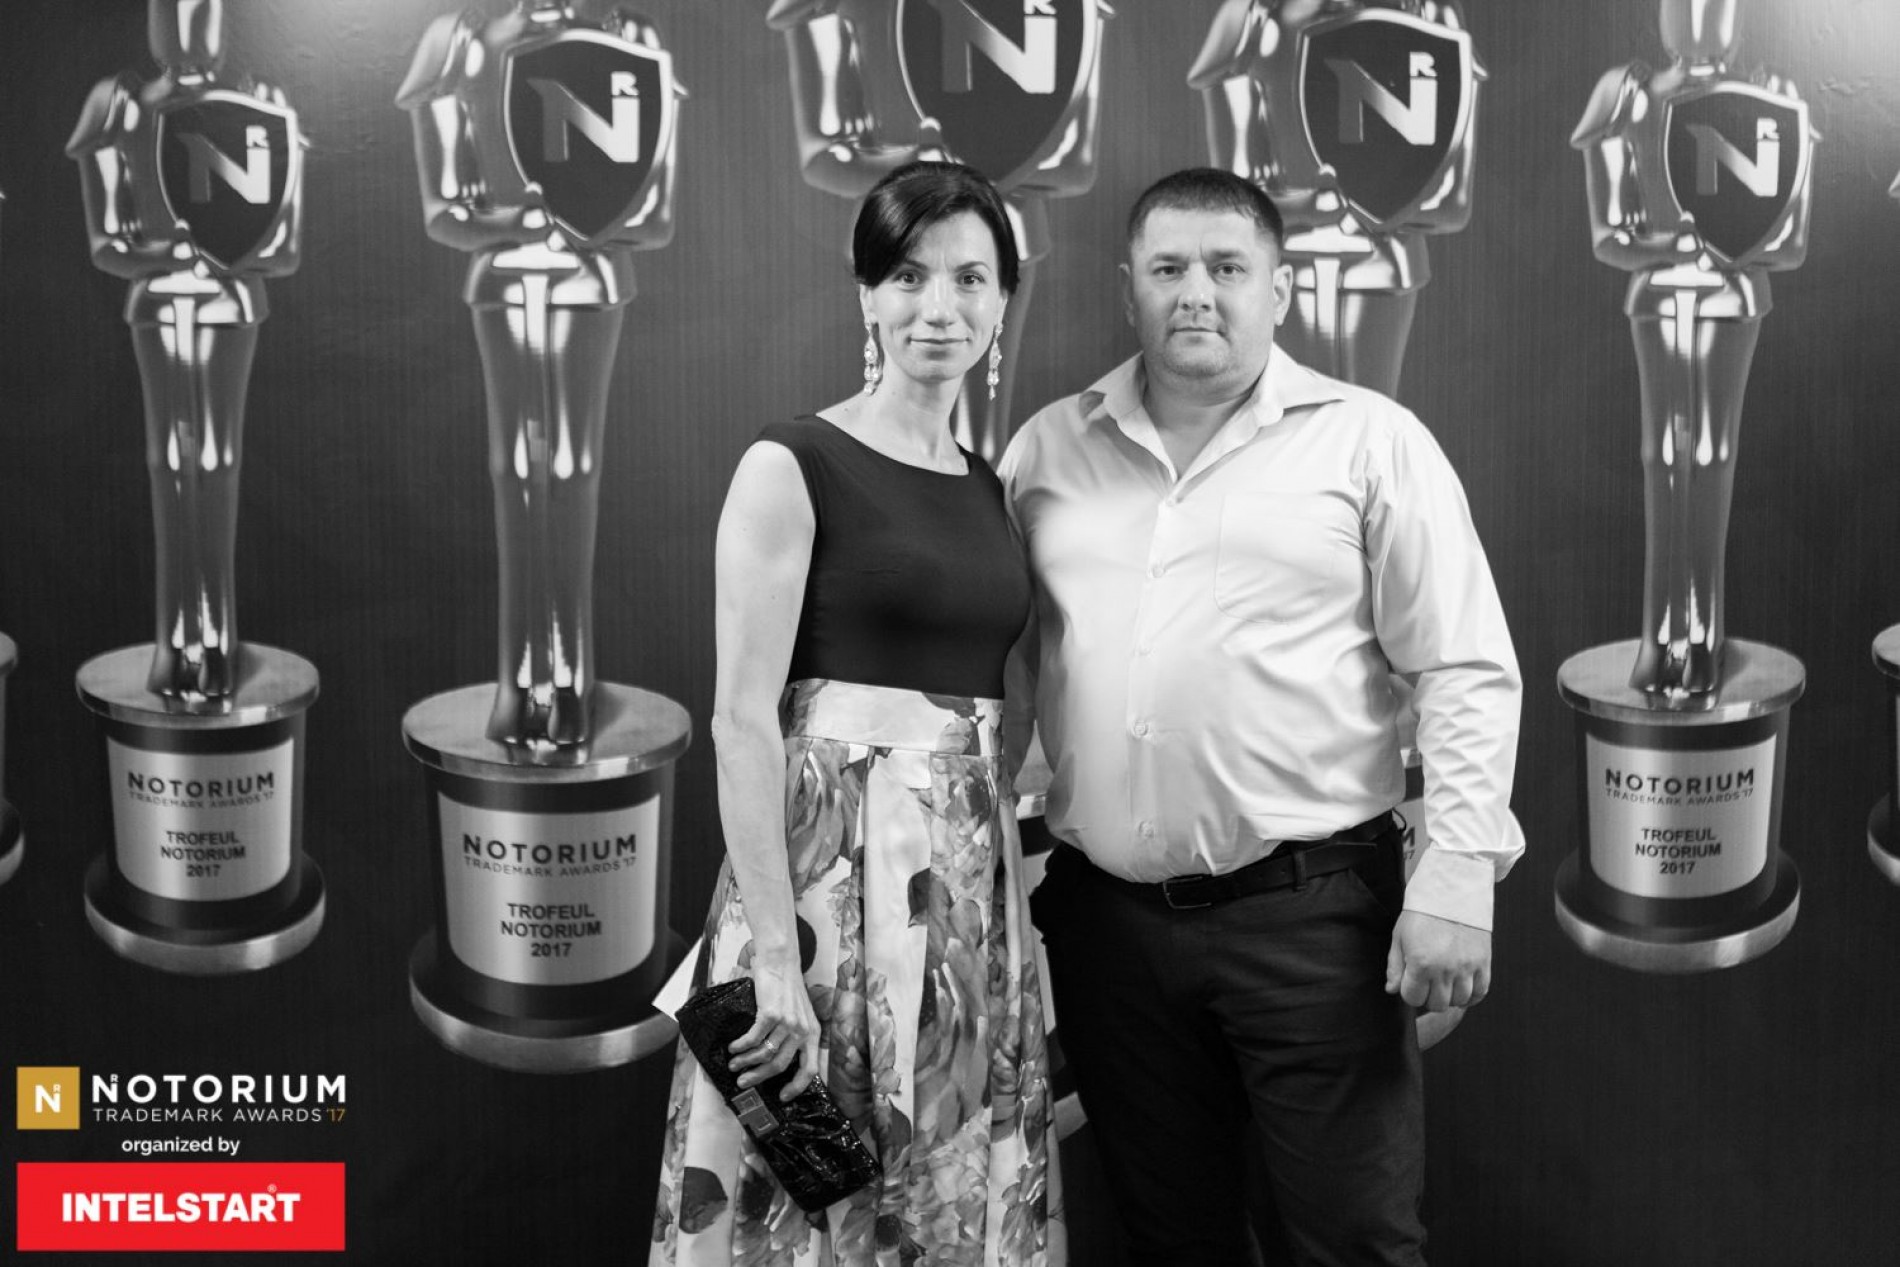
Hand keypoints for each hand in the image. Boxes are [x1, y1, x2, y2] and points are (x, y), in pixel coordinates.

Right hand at [728, 956, 821, 1099]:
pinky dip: (740, 1046)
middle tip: (744, 1082)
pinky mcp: (771, 1014)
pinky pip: (753, 1039)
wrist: (781, 961)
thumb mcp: (800, 1014)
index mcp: (813, 1034)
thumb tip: (772, 1060)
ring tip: (733, 1064)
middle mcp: (803, 1030)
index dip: (797, 1087)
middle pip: (781, 1066)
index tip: (783, 1097)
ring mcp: (788, 1023)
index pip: (810, 1069)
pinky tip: (733, 1047)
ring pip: (764, 1054)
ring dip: (745, 1062)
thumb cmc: (787, 988)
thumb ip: (793, 1035)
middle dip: (759, 1077)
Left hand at [1385, 911, 1489, 1012]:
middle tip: (1427, 983)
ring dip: (1449, 996)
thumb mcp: (1399, 937)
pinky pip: (1480, 992)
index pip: (1413, 998)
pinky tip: (1462, 988)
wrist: (1452, 892)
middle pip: (1436, 1004)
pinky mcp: (1483, 962)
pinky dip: (1471, 996)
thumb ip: (1395, 966)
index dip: (1410, 992)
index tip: (1411, 982)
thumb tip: (1392, 989)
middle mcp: (1445, 969)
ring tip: (1444, 983)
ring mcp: (1466, 967)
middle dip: (1428, 996)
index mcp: (1421, 963)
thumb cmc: (1422, 913)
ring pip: (1459, 1001)